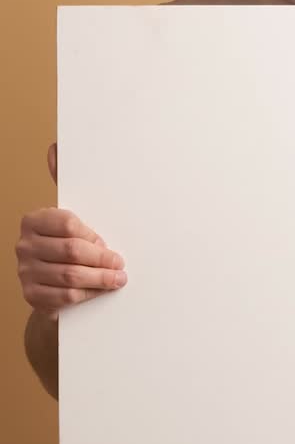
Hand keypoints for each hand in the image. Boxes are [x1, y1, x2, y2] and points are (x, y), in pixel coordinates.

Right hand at [15, 142, 126, 322]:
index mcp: (34, 220)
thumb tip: (56, 147)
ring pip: (70, 276)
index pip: (67, 223)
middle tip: (120, 264)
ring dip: (100, 279)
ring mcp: (26, 272)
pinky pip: (65, 297)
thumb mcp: (71, 219)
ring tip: (118, 279)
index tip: (107, 242)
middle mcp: (25, 245)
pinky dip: (87, 294)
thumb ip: (67, 185)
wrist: (54, 286)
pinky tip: (99, 291)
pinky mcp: (32, 295)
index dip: (92, 235)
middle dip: (102, 259)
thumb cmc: (68, 245)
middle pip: (71, 251)